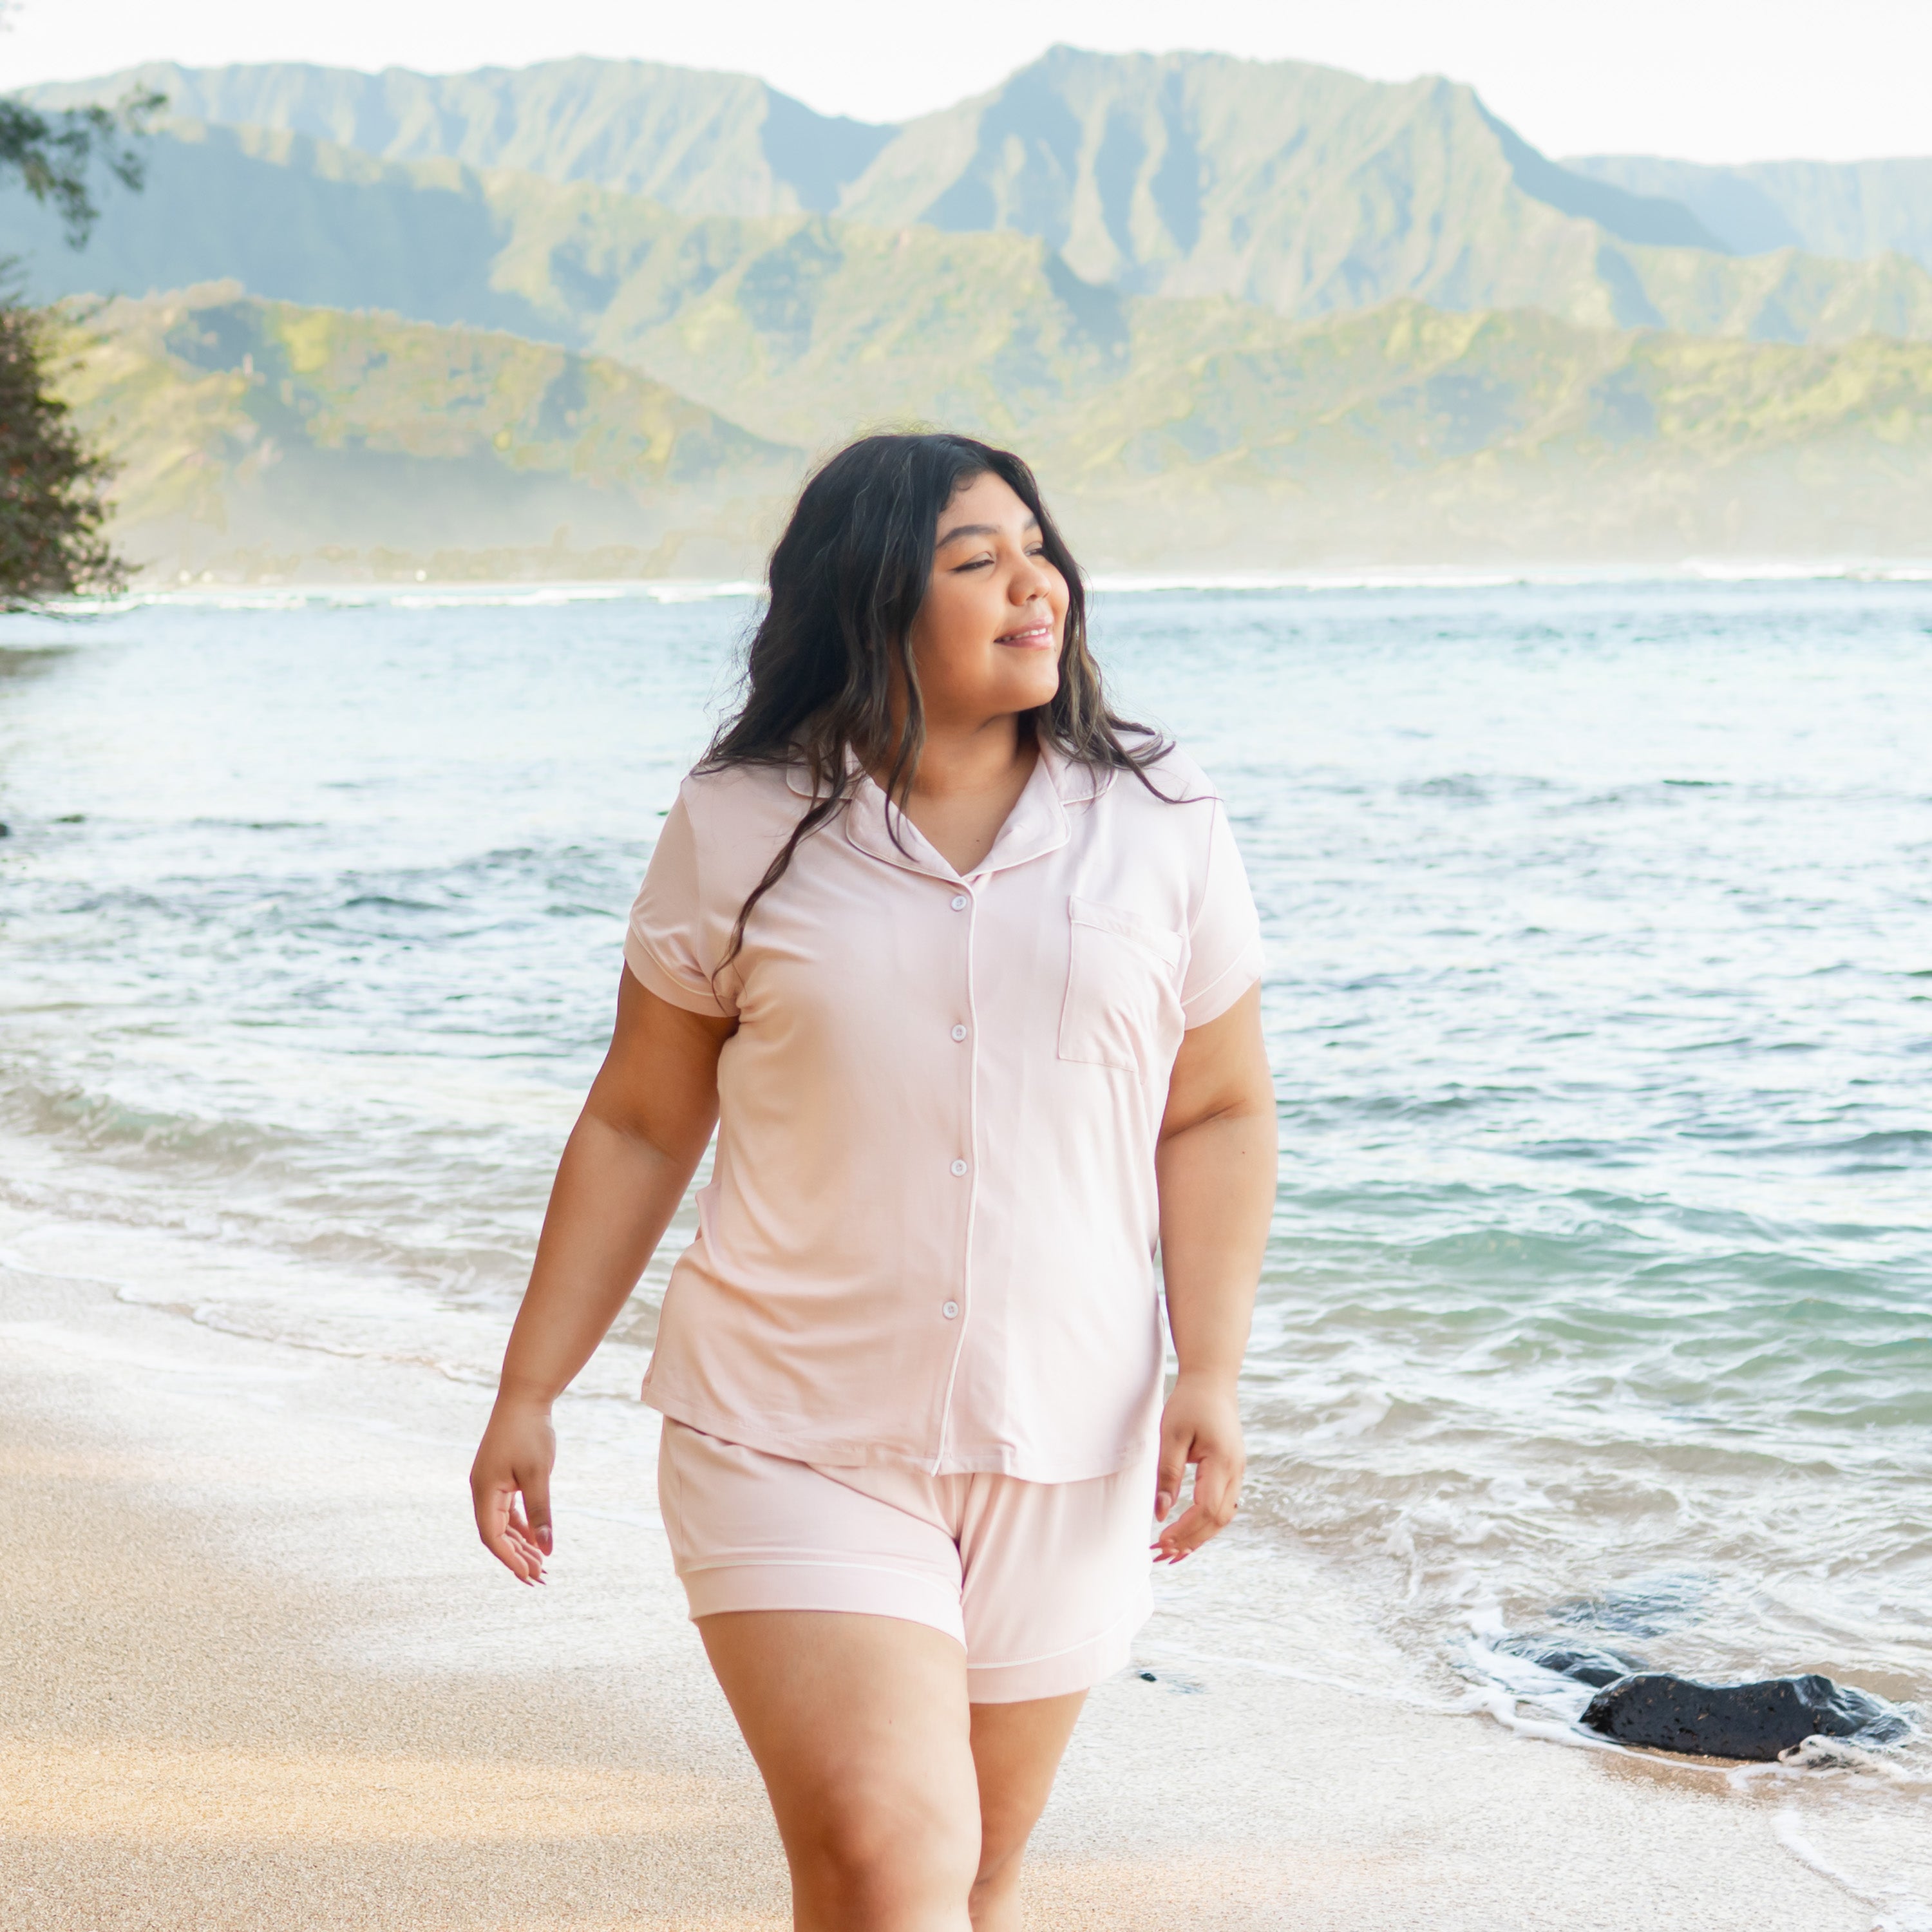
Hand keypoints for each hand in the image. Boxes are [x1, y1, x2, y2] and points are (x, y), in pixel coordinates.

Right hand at [470, 1395, 556, 1583]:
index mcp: (484, 1491)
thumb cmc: (530, 1433)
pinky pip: (507, 1510)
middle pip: (496, 1534)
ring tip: (541, 1565)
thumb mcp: (538, 1475)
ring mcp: (489, 1484)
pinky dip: (521, 1525)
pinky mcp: (500, 1477)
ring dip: (520, 1543)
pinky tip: (535, 1540)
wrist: (525, 1396)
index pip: (493, 1536)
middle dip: (517, 1557)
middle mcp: (482, 1491)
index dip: (510, 1559)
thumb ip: (540, 1513)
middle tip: (541, 1577)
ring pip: (502, 1523)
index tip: (530, 1575)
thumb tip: (547, 1549)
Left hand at [1152, 1371, 1243, 1562]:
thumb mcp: (1171, 1434)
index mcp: (1222, 1462)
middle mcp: (1236, 1471)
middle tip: (1163, 1554)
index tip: (1160, 1540)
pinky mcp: (1233, 1470)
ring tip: (1173, 1551)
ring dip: (1200, 1535)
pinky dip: (1206, 1522)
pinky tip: (1188, 1531)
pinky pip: (1223, 1504)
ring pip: (1224, 1516)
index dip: (1184, 1530)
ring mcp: (1237, 1471)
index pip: (1206, 1510)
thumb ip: (1167, 1474)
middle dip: (1191, 1540)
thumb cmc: (1189, 1403)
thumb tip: (1161, 1513)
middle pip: (1218, 1520)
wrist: (1213, 1381)